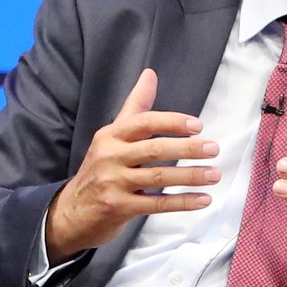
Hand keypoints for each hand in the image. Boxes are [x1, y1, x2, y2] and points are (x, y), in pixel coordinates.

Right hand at [47, 70, 216, 258]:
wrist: (72, 212)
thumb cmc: (100, 170)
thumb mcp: (112, 136)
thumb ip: (135, 107)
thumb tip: (150, 74)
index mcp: (110, 136)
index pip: (143, 122)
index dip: (171, 122)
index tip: (197, 125)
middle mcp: (110, 156)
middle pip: (154, 149)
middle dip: (187, 149)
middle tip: (213, 149)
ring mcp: (113, 183)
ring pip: (158, 176)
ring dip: (190, 176)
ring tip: (215, 174)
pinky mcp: (118, 207)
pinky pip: (157, 203)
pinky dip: (183, 202)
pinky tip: (203, 199)